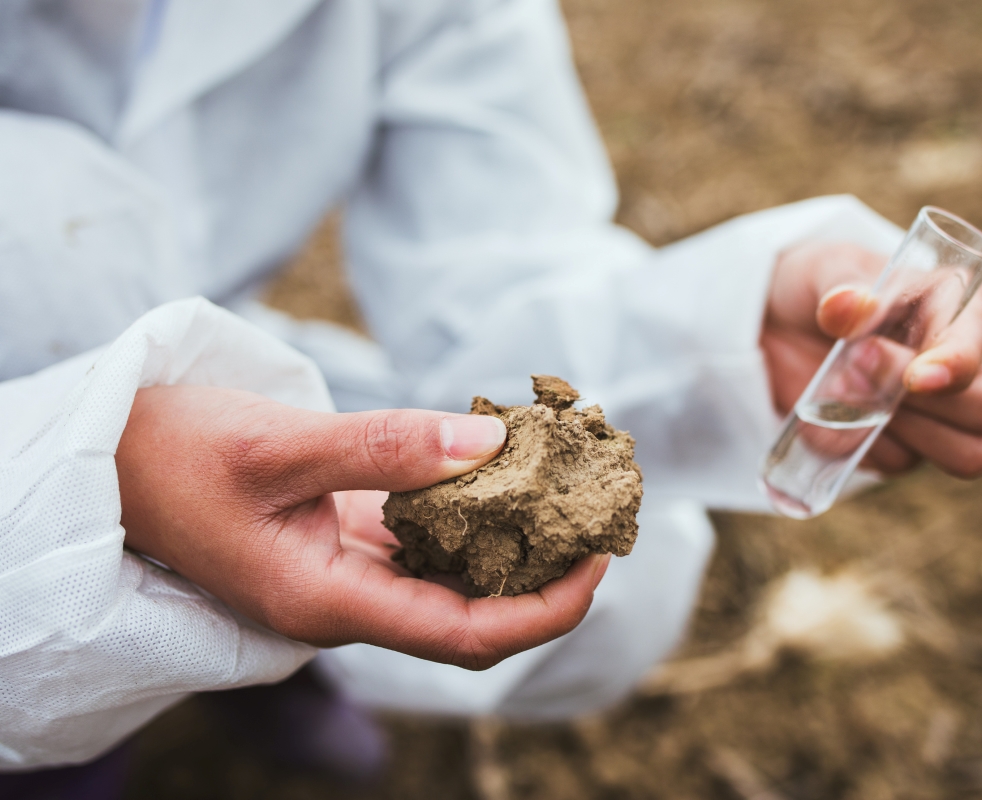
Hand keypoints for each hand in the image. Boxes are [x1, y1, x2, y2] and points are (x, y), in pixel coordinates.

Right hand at [116, 386, 609, 668]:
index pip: (466, 637)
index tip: (599, 560)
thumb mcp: (275, 443)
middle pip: (472, 616)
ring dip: (514, 543)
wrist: (108, 455)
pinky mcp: (343, 538)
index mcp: (326, 601)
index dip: (545, 609)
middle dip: (545, 577)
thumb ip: (383, 446)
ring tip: (567, 486)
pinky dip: (472, 511)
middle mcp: (345, 599)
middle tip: (599, 514)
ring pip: (452, 577)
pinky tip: (502, 467)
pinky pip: (426, 539)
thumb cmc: (170, 453)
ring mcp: (345, 571)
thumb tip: (492, 442)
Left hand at [761, 241, 981, 476]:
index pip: (981, 346)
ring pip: (963, 453)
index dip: (954, 367)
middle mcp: (972, 366)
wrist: (784, 323)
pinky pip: (897, 464)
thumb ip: (840, 285)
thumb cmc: (827, 284)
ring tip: (841, 387)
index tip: (915, 378)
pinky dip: (856, 444)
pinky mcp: (907, 446)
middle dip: (925, 403)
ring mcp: (944, 414)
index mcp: (969, 309)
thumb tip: (846, 306)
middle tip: (855, 366)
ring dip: (897, 431)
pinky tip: (825, 411)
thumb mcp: (827, 269)